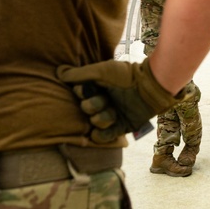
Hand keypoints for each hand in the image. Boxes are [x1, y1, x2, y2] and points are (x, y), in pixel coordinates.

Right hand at [57, 60, 182, 143]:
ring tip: (113, 111)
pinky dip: (103, 135)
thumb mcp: (101, 71)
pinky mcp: (121, 127)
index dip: (82, 94)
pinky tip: (106, 128)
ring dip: (102, 118)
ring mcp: (112, 114)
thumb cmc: (126, 75)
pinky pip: (104, 137)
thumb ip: (79, 74)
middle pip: (85, 109)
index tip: (90, 88)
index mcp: (97, 87)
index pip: (78, 94)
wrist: (151, 87)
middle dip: (93, 105)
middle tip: (105, 99)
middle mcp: (103, 100)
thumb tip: (58, 73)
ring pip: (94, 123)